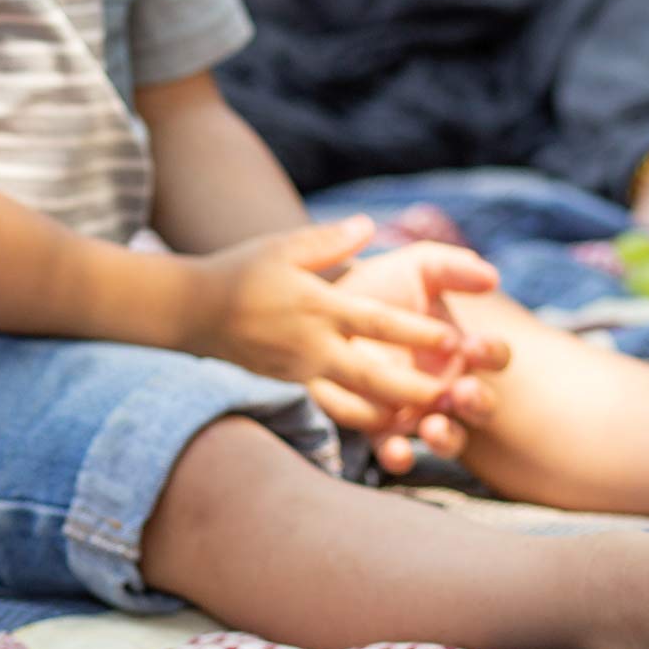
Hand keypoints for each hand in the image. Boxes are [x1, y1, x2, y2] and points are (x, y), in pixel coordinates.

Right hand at [191, 218, 472, 436]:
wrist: (192, 311)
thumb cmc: (241, 271)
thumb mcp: (283, 246)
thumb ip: (329, 240)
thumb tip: (370, 225)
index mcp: (317, 306)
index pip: (377, 322)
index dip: (417, 333)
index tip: (454, 338)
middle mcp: (312, 345)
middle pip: (373, 378)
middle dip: (416, 392)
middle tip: (456, 398)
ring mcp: (301, 371)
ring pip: (356, 403)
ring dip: (396, 413)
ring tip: (433, 420)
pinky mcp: (292, 384)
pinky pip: (335, 405)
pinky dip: (366, 416)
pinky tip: (394, 422)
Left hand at [331, 242, 509, 471]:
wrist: (331, 305)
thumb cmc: (385, 286)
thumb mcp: (418, 267)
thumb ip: (452, 267)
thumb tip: (491, 275)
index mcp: (463, 347)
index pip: (493, 355)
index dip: (491, 352)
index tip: (475, 345)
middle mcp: (448, 385)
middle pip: (479, 405)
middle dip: (477, 402)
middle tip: (464, 393)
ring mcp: (417, 410)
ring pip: (446, 435)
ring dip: (445, 435)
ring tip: (433, 427)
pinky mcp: (381, 427)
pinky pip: (396, 449)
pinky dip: (399, 453)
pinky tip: (395, 451)